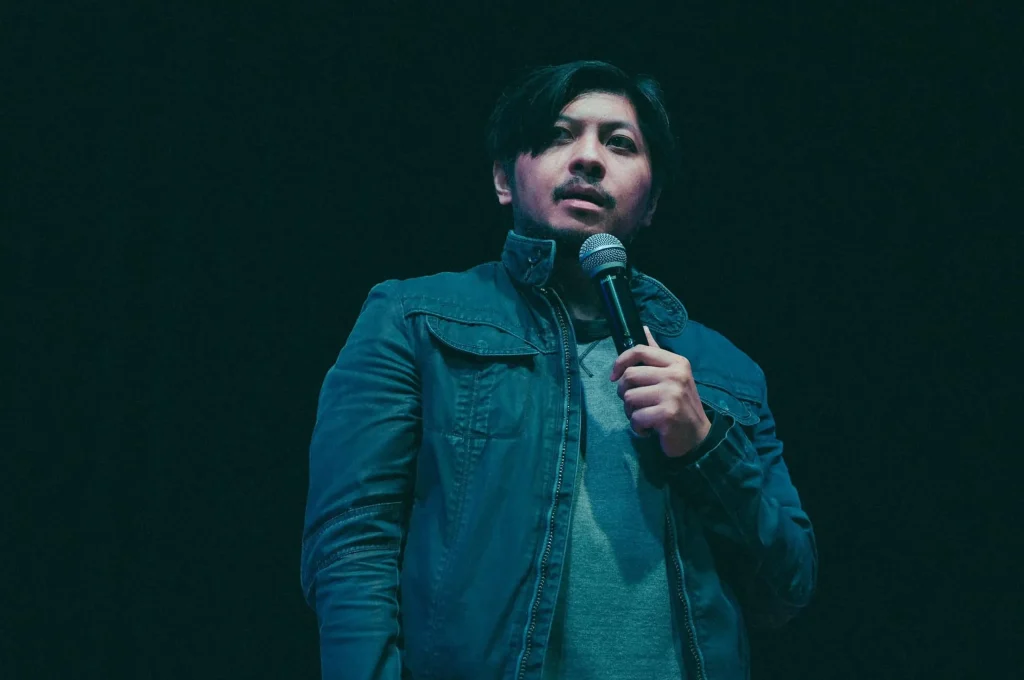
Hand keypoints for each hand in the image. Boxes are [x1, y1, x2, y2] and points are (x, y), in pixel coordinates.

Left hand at [610, 326, 711, 457]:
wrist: (698, 437)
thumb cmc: (680, 406)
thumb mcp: (673, 376)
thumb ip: (656, 355)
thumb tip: (643, 329)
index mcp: (677, 362)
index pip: (640, 351)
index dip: (620, 362)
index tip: (614, 376)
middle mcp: (675, 375)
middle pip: (629, 376)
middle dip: (624, 393)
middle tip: (636, 404)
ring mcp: (672, 394)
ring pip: (629, 398)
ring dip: (631, 412)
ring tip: (645, 416)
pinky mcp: (667, 414)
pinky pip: (635, 418)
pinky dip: (637, 428)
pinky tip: (649, 429)